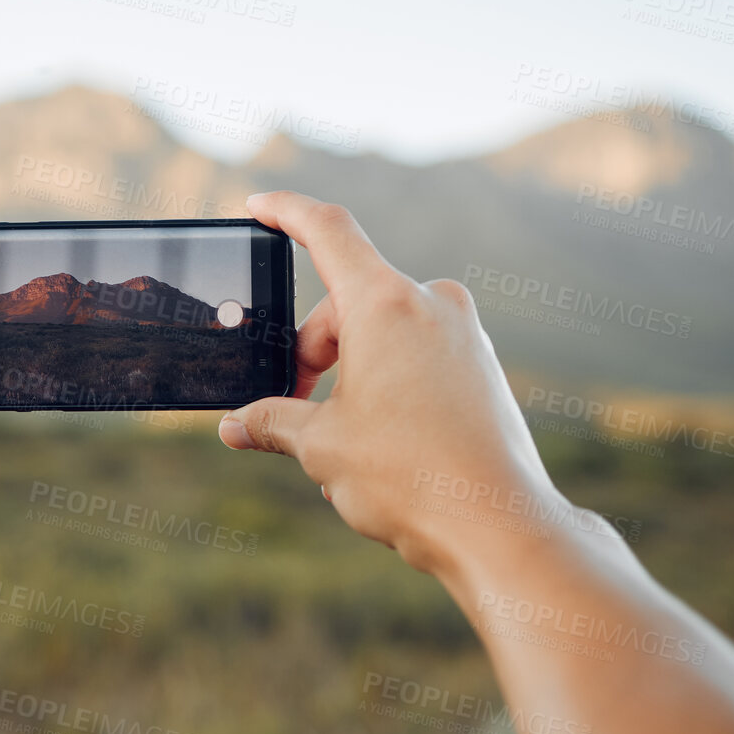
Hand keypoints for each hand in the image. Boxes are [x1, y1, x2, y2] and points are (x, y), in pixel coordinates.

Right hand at [218, 191, 579, 578]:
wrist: (497, 526)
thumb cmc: (409, 477)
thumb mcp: (322, 446)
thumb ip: (273, 422)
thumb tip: (236, 425)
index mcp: (387, 305)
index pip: (328, 232)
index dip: (286, 213)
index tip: (259, 207)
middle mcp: (433, 306)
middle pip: (349, 303)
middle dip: (311, 351)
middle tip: (291, 406)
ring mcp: (465, 336)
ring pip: (383, 335)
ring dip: (349, 377)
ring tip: (338, 445)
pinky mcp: (483, 369)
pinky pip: (418, 359)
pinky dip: (386, 387)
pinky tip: (378, 448)